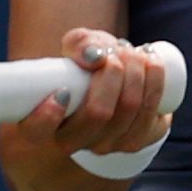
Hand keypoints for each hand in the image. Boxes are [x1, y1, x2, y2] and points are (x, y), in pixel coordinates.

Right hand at [1, 27, 172, 164]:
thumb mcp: (77, 48)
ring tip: (134, 52)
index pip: (36, 131)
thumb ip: (80, 44)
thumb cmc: (86, 64)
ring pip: (128, 109)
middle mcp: (74, 142)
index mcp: (45, 124)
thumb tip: (95, 58)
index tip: (63, 91)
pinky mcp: (136, 142)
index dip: (46, 116)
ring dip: (136, 72)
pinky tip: (152, 64)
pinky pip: (150, 114)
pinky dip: (155, 82)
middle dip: (113, 73)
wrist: (115, 82)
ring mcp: (106, 146)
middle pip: (98, 113)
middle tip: (115, 52)